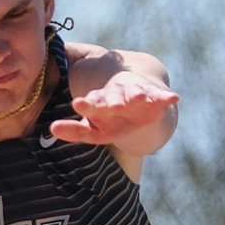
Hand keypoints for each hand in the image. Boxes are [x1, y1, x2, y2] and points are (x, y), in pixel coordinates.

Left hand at [50, 75, 178, 145]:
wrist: (137, 100)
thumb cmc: (109, 118)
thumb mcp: (93, 128)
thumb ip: (73, 131)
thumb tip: (51, 129)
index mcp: (101, 102)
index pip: (92, 103)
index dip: (87, 104)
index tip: (78, 105)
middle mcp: (118, 96)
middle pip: (114, 97)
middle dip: (113, 100)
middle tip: (111, 104)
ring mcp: (136, 95)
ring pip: (136, 93)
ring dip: (137, 94)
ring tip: (140, 96)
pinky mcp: (154, 97)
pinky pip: (161, 96)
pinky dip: (166, 96)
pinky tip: (173, 97)